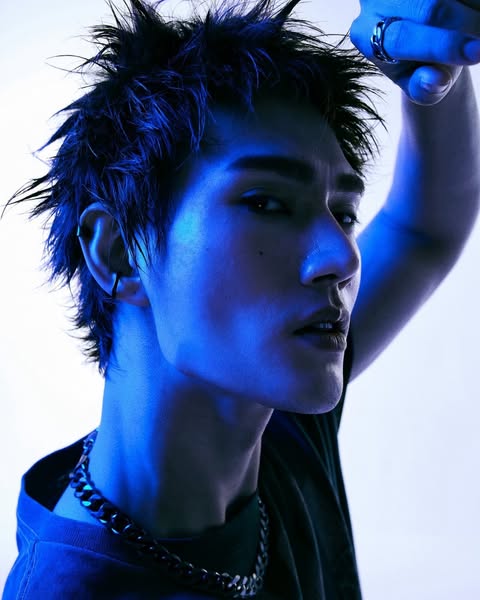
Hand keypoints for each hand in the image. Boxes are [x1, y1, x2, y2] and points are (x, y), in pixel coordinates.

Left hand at [350, 0, 479, 104]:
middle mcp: (375, 0)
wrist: (429, 38)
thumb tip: (434, 82)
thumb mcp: (420, 86)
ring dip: (472, 8)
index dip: (443, 46)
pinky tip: (478, 13)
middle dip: (464, 23)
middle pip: (427, 6)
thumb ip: (424, 89)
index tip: (477, 53)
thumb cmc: (421, 68)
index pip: (402, 38)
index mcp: (365, 34)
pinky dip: (473, 1)